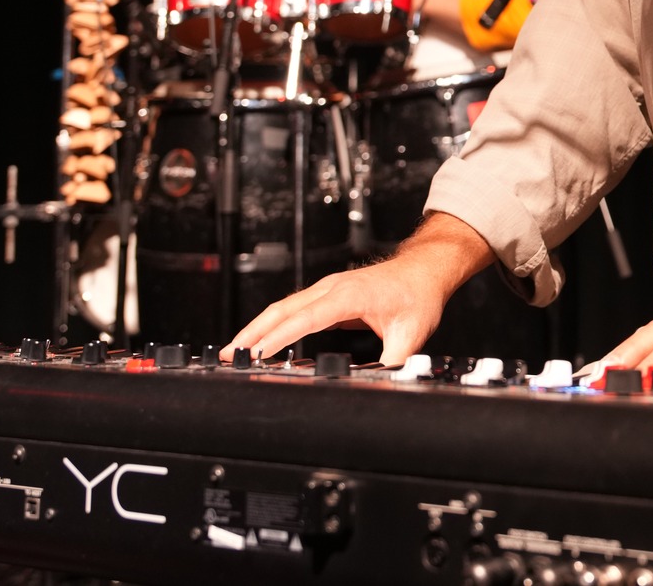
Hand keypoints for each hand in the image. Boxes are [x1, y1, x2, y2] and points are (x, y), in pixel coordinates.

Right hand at [222, 212, 491, 362]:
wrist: (425, 270)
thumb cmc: (418, 295)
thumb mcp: (411, 334)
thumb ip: (393, 361)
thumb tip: (380, 383)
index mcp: (348, 295)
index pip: (304, 320)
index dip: (278, 339)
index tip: (256, 355)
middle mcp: (332, 288)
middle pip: (281, 310)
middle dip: (252, 334)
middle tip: (227, 356)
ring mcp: (328, 289)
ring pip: (283, 308)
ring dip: (257, 328)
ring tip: (234, 351)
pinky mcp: (328, 294)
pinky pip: (293, 309)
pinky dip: (273, 324)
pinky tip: (264, 340)